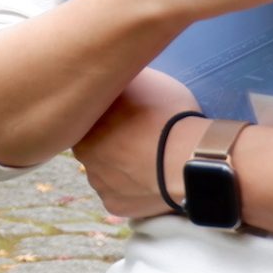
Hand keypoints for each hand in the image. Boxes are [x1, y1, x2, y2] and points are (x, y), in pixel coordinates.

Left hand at [72, 68, 198, 218]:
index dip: (107, 115)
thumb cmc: (168, 116)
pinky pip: (119, 195)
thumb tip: (111, 66)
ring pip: (104, 171)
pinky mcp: (114, 206)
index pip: (88, 117)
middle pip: (93, 145)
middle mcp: (82, 153)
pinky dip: (131, 190)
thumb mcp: (144, 79)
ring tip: (149, 160)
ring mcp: (97, 182)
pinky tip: (150, 180)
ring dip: (119, 166)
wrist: (191, 160)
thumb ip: (120, 77)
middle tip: (139, 137)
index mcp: (84, 121)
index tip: (126, 115)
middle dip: (110, 141)